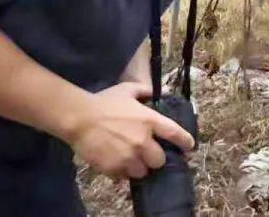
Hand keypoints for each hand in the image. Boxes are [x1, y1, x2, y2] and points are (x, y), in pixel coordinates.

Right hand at [65, 82, 194, 179]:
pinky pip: (124, 177)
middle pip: (160, 160)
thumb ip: (145, 91)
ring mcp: (128, 156)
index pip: (175, 134)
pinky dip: (123, 173)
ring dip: (140, 168)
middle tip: (149, 154)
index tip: (189, 147)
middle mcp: (143, 141)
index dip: (185, 142)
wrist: (79, 118)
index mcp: (150, 121)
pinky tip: (118, 164)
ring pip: (143, 172)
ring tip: (133, 161)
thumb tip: (158, 92)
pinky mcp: (113, 167)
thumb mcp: (127, 90)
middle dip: (156, 159)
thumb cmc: (104, 102)